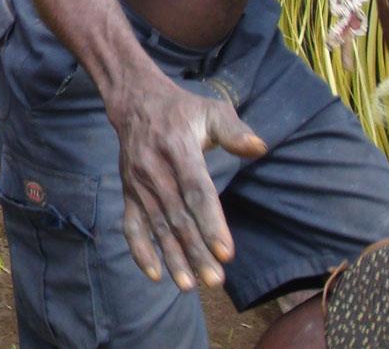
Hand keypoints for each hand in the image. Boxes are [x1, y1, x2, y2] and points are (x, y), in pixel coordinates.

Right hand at [111, 77, 266, 290]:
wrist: (135, 102)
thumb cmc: (182, 110)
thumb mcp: (210, 111)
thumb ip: (234, 131)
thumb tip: (259, 148)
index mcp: (179, 149)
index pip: (196, 191)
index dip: (211, 223)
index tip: (226, 253)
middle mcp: (155, 170)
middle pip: (178, 217)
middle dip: (196, 251)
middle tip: (215, 280)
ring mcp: (139, 184)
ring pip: (157, 227)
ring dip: (172, 257)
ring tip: (190, 285)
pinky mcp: (129, 193)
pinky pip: (131, 225)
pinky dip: (140, 251)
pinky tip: (155, 275)